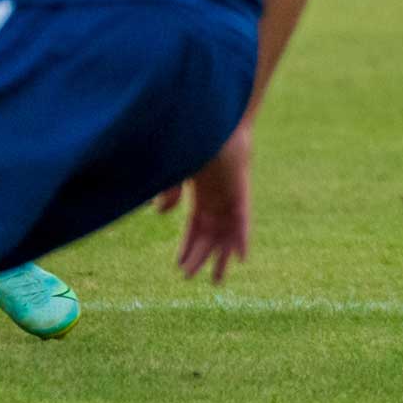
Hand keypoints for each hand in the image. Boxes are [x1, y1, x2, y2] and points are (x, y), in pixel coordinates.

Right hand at [157, 122, 251, 283]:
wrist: (215, 121)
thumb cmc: (193, 141)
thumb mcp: (175, 170)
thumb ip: (168, 191)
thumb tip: (159, 213)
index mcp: (201, 196)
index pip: (194, 229)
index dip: (186, 248)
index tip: (179, 267)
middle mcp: (217, 201)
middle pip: (209, 237)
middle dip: (199, 258)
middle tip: (191, 279)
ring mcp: (230, 199)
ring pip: (227, 236)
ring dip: (221, 257)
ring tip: (217, 281)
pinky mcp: (241, 194)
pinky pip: (243, 223)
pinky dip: (242, 240)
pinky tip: (241, 258)